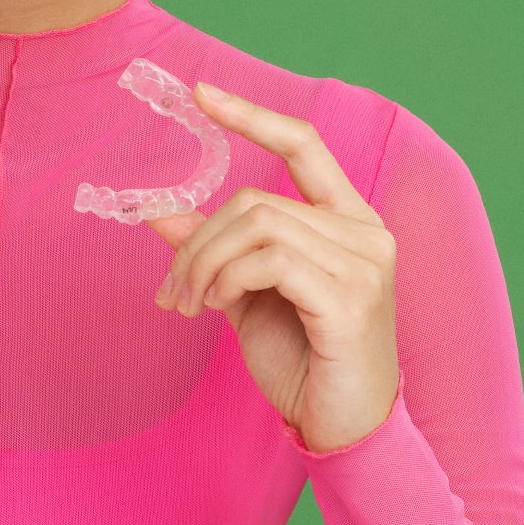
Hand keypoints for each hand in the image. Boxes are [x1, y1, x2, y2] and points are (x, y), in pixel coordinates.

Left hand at [147, 81, 399, 452]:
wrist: (344, 430)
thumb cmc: (303, 360)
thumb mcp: (246, 294)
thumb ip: (213, 249)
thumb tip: (158, 212)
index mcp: (348, 220)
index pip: (304, 144)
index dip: (251, 115)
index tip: (200, 94)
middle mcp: (365, 233)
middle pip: (257, 199)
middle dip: (199, 239)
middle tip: (172, 288)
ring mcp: (366, 264)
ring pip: (258, 225)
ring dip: (205, 262)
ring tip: (188, 302)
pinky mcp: (352, 298)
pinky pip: (271, 261)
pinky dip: (230, 277)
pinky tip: (218, 305)